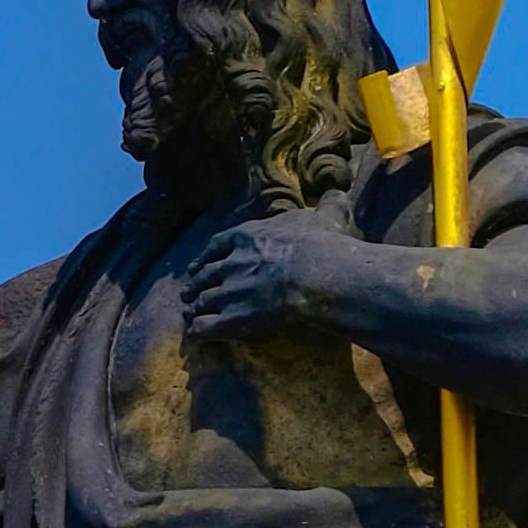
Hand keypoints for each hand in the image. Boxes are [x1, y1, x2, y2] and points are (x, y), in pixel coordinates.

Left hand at [172, 205, 345, 348]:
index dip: (206, 257)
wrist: (312, 277)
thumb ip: (325, 207)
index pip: (217, 246)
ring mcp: (228, 292)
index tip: (199, 265)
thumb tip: (338, 193)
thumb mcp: (321, 218)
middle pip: (204, 275)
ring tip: (189, 314)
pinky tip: (196, 334)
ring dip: (194, 308)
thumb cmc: (318, 247)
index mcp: (245, 237)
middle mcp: (230, 264)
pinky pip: (205, 327)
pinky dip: (197, 330)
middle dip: (196, 285)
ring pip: (201, 301)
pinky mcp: (233, 319)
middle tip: (189, 292)